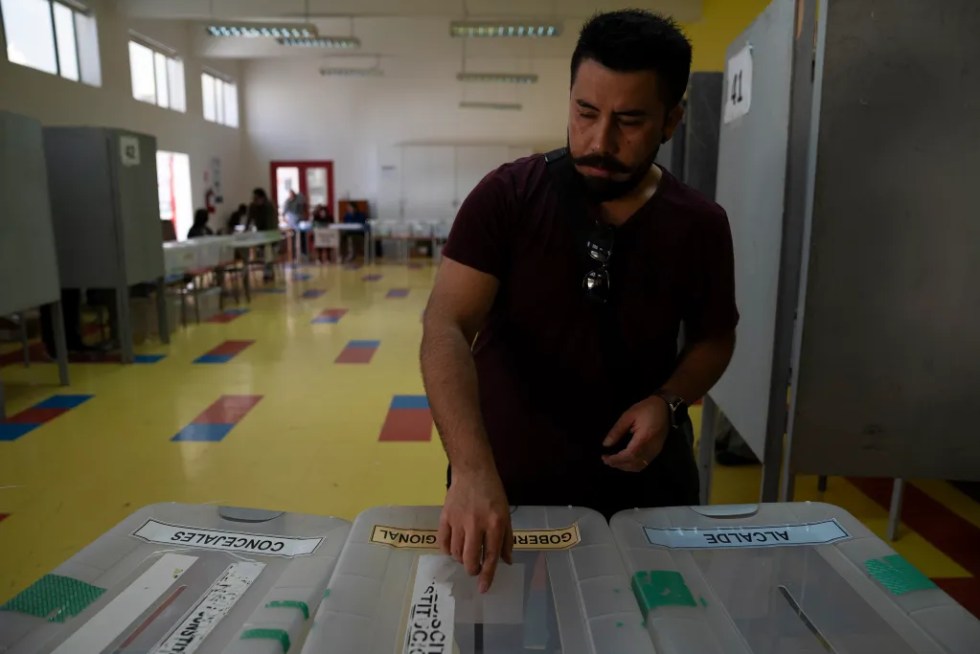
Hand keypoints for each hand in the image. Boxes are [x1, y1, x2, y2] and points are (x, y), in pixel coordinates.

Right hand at [437, 468, 512, 592]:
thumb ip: (507, 539)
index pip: (491, 556)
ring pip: (456, 553)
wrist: (473, 471)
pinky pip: (443, 542)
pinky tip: (453, 549)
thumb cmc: (493, 493)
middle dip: (472, 570)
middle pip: (470, 558)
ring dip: (461, 560)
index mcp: (495, 523)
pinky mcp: (445, 516)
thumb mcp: (506, 514)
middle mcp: (476, 524)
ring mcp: (458, 520)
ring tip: (466, 555)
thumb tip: (506, 562)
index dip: (487, 575)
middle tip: (474, 568)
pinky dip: (447, 550)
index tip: (483, 588)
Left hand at [601, 396, 670, 471]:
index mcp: (644, 438)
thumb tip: (606, 444)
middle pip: (633, 463)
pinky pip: (644, 464)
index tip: (605, 458)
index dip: (616, 459)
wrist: (666, 408)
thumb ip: (617, 430)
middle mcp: (651, 448)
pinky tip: (625, 461)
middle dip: (618, 464)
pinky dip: (633, 465)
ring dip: (625, 466)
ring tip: (613, 461)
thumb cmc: (647, 409)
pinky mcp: (657, 452)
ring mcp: (655, 451)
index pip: (629, 455)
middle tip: (606, 460)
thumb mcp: (629, 415)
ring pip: (639, 466)